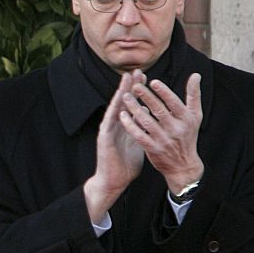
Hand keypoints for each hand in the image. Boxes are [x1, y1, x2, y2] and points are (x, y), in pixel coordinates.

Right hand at [83, 71, 145, 222]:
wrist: (114, 182)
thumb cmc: (125, 166)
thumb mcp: (138, 143)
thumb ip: (142, 129)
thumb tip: (149, 115)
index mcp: (125, 127)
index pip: (132, 105)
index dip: (138, 92)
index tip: (147, 78)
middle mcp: (116, 126)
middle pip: (123, 102)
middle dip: (130, 86)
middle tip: (137, 71)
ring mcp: (108, 131)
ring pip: (116, 107)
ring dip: (120, 93)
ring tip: (126, 79)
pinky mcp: (104, 138)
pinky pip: (110, 121)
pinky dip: (114, 110)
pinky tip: (118, 99)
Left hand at [119, 71, 203, 192]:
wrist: (183, 165)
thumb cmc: (188, 136)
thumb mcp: (195, 116)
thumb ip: (194, 95)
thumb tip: (196, 75)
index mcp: (186, 119)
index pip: (174, 103)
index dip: (164, 92)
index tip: (153, 81)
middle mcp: (176, 129)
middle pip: (159, 110)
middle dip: (146, 97)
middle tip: (135, 86)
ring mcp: (164, 140)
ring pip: (147, 122)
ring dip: (135, 108)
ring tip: (125, 97)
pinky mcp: (153, 149)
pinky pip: (139, 135)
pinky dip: (130, 126)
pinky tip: (122, 116)